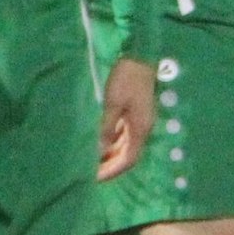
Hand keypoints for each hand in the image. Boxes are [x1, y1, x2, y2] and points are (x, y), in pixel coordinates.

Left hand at [97, 57, 156, 180]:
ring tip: (92, 160)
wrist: (140, 56)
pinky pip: (124, 135)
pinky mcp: (136, 113)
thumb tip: (99, 152)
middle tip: (90, 172)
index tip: (95, 178)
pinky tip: (100, 142)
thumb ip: (106, 128)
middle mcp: (143, 128)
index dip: (113, 171)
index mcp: (140, 129)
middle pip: (128, 155)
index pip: (128, 160)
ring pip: (126, 145)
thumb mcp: (113, 103)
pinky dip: (113, 142)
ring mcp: (140, 120)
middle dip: (110, 165)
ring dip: (111, 154)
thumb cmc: (126, 79)